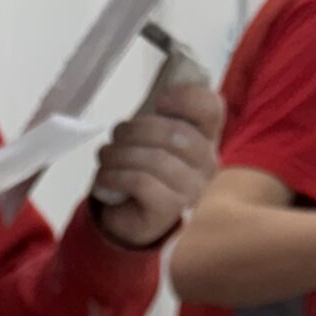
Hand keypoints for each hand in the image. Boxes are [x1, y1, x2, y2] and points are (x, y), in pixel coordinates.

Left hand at [92, 86, 225, 250]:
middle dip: (136, 130)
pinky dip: (116, 175)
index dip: (186, 97)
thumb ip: (160, 117)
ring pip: (155, 159)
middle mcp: (207, 164)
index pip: (211, 109)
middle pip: (175, 134)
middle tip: (115, 137)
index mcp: (206, 138)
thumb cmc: (145, 171)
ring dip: (120, 154)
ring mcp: (193, 190)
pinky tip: (105, 176)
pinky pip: (141, 183)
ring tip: (105, 156)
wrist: (134, 219)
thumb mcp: (153, 138)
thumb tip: (157, 100)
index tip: (159, 101)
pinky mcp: (171, 210)